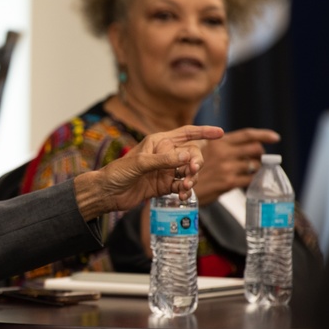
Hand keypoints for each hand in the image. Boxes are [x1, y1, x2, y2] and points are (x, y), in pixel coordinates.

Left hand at [74, 125, 224, 218]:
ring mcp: (165, 170)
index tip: (220, 133)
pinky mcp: (163, 185)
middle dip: (196, 163)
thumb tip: (186, 156)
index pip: (185, 133)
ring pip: (188, 171)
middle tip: (192, 172)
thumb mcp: (140, 164)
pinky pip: (181, 186)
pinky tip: (181, 196)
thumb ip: (163, 160)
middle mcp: (164, 154)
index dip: (203, 132)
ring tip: (184, 187)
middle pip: (191, 155)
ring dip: (191, 179)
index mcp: (158, 142)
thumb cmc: (117, 172)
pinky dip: (184, 190)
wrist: (107, 193)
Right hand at [192, 128, 279, 203]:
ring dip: (256, 168)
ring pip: (255, 165)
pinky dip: (252, 180)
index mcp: (218, 142)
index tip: (276, 138)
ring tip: (248, 171)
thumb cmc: (190, 169)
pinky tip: (246, 180)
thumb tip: (242, 149)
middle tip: (257, 158)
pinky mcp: (228, 182)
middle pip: (255, 149)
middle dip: (260, 154)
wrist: (180, 187)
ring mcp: (227, 167)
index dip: (264, 135)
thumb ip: (220, 148)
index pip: (247, 135)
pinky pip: (250, 179)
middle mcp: (224, 153)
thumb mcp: (201, 151)